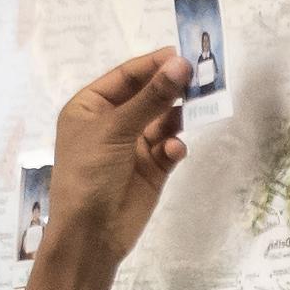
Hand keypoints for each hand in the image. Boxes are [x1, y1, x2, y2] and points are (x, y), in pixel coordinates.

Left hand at [42, 50, 192, 275]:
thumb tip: (180, 64)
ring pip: (163, 120)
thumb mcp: (115, 130)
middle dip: (171, 88)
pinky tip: (174, 150)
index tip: (182, 54)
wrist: (90, 235)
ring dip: (178, 115)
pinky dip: (174, 146)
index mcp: (90, 107)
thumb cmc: (89, 174)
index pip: (126, 76)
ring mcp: (133, 146)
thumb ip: (151, 98)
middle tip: (200, 78)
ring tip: (197, 108)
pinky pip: (169, 148)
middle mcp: (112, 122)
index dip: (153, 64)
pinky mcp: (152, 169)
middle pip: (148, 95)